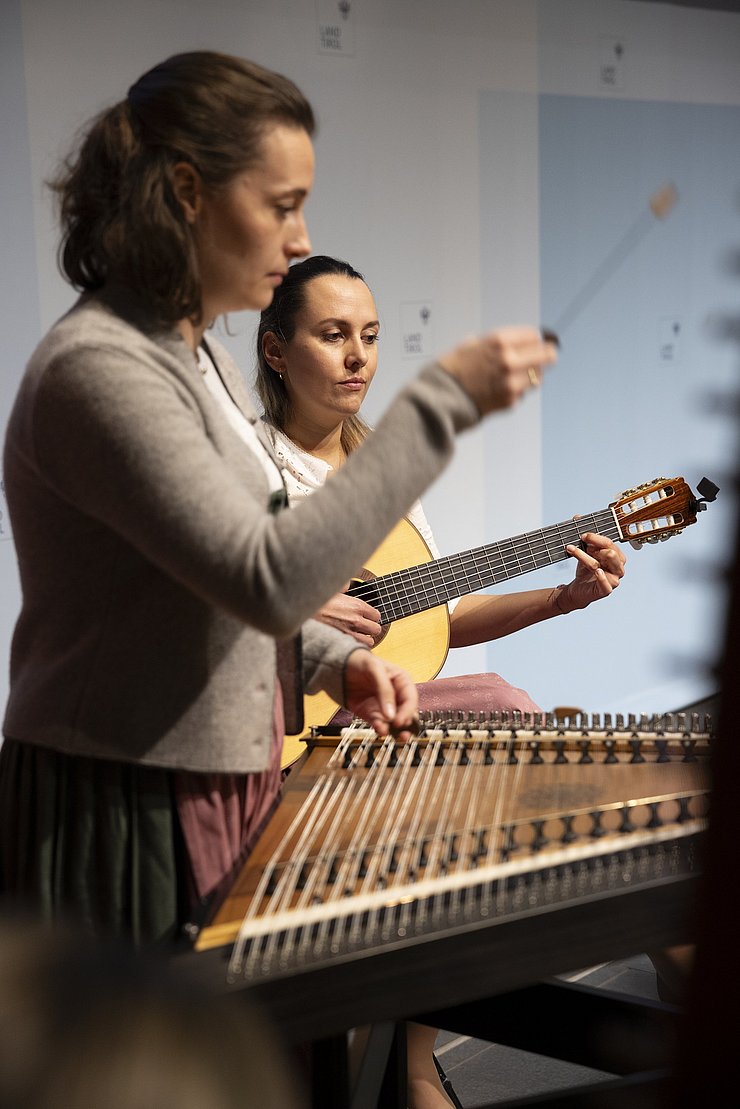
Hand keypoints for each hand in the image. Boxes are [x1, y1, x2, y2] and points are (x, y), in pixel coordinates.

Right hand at [315, 588, 382, 646]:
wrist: (304, 613)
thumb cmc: (317, 602)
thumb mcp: (333, 589)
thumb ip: (343, 587)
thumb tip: (347, 585)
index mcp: (357, 606)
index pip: (377, 615)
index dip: (372, 616)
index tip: (367, 617)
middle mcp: (356, 620)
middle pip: (376, 629)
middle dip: (371, 628)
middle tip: (364, 626)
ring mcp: (350, 632)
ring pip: (369, 641)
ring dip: (365, 638)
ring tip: (358, 635)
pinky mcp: (342, 642)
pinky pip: (356, 646)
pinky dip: (355, 644)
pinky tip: (350, 640)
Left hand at [343, 650, 418, 739]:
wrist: (340, 666)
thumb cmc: (361, 661)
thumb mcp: (375, 669)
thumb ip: (385, 690)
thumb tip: (391, 714)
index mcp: (402, 682)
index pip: (410, 699)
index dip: (408, 711)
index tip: (399, 721)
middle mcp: (396, 696)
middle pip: (406, 714)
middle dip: (405, 725)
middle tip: (401, 734)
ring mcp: (384, 707)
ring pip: (394, 723)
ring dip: (393, 730)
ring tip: (387, 732)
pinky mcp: (372, 714)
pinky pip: (380, 724)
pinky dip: (380, 728)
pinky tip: (379, 730)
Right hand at [438, 326, 557, 414]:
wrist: (442, 397)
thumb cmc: (452, 370)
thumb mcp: (471, 345)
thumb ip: (495, 343)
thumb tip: (513, 342)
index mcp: (500, 341)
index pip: (534, 336)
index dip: (535, 339)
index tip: (536, 342)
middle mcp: (510, 360)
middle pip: (546, 354)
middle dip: (547, 354)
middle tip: (549, 355)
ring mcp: (513, 382)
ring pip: (539, 375)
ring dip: (534, 373)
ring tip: (523, 374)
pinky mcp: (511, 400)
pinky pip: (524, 392)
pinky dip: (519, 390)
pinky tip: (504, 388)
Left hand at [560, 532, 626, 610]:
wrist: (578, 589)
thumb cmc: (585, 570)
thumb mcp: (584, 551)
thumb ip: (584, 536)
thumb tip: (577, 517)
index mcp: (617, 556)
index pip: (610, 543)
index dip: (596, 538)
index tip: (583, 535)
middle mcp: (618, 567)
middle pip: (611, 553)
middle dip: (594, 546)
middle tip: (581, 543)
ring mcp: (614, 580)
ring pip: (601, 565)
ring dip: (585, 557)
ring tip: (573, 551)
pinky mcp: (606, 590)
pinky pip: (606, 584)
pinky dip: (601, 577)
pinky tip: (596, 571)